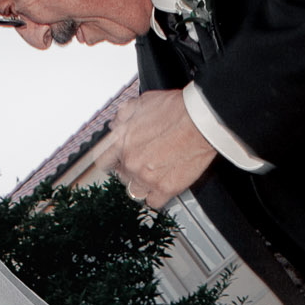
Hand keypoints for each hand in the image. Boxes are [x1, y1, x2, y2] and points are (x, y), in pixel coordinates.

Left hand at [95, 89, 217, 208]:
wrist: (201, 121)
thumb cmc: (177, 110)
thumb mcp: (142, 102)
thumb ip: (124, 115)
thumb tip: (116, 124)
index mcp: (121, 142)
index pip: (103, 161)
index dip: (113, 161)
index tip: (119, 162)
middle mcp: (131, 162)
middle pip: (121, 177)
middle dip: (130, 171)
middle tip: (145, 163)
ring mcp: (147, 177)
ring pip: (135, 191)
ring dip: (142, 185)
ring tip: (154, 175)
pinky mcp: (166, 188)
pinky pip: (153, 202)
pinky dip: (157, 196)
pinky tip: (163, 185)